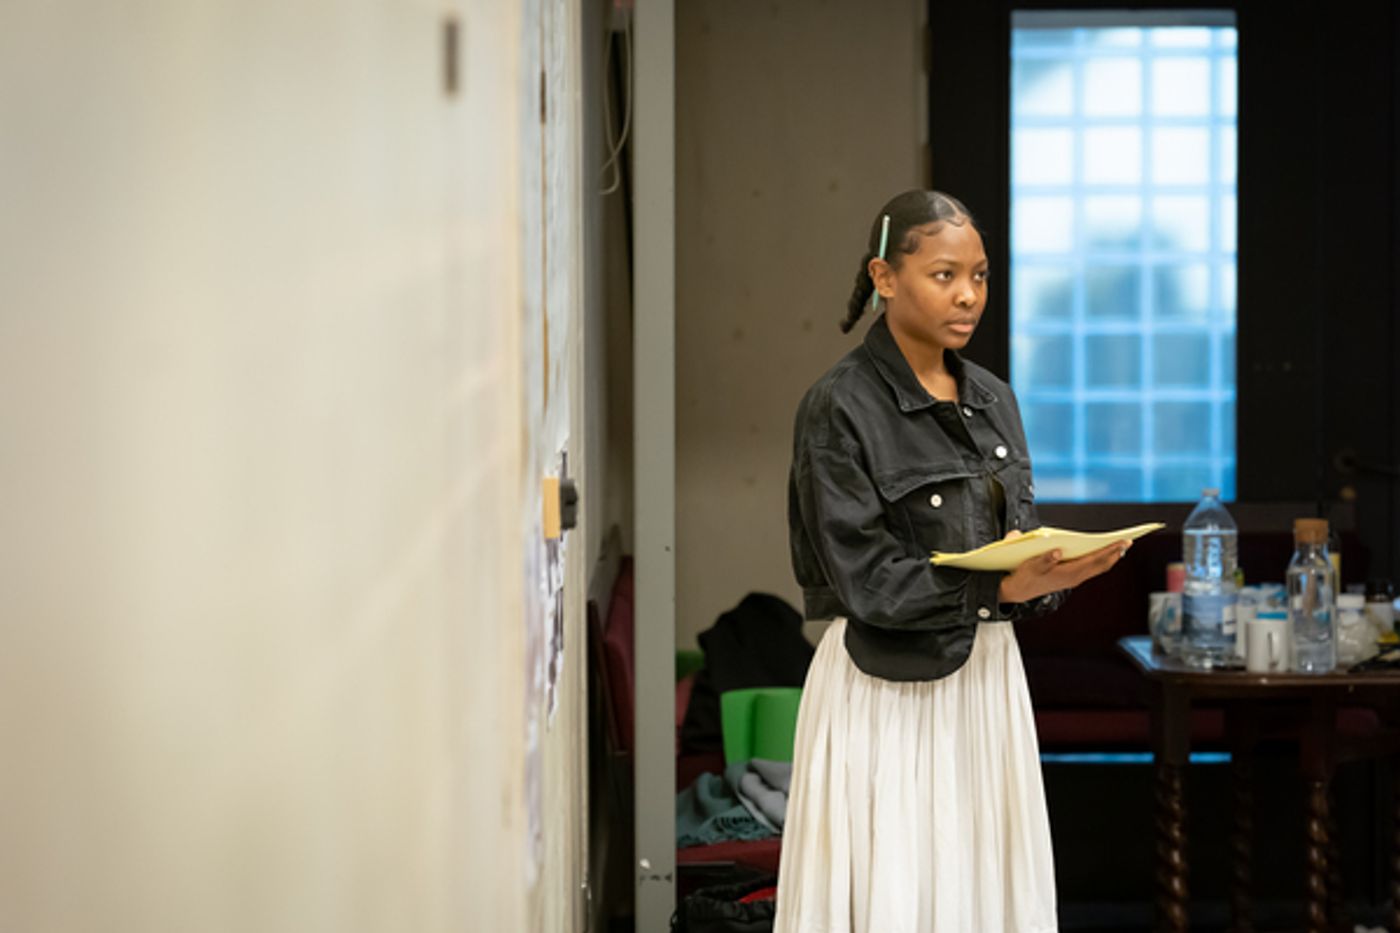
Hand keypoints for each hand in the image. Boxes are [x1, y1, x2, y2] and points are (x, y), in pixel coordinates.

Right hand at [997, 533, 1131, 604]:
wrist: (1020, 590)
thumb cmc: (1026, 574)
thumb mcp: (1031, 565)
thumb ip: (1044, 559)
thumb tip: (1057, 551)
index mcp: (1068, 573)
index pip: (1094, 560)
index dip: (1109, 550)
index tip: (1122, 542)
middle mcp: (1075, 577)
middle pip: (1101, 564)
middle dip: (1115, 552)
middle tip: (1129, 541)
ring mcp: (1075, 579)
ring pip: (1098, 567)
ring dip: (1110, 557)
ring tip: (1121, 546)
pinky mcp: (1072, 577)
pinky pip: (1093, 568)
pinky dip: (1102, 560)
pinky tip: (1105, 553)